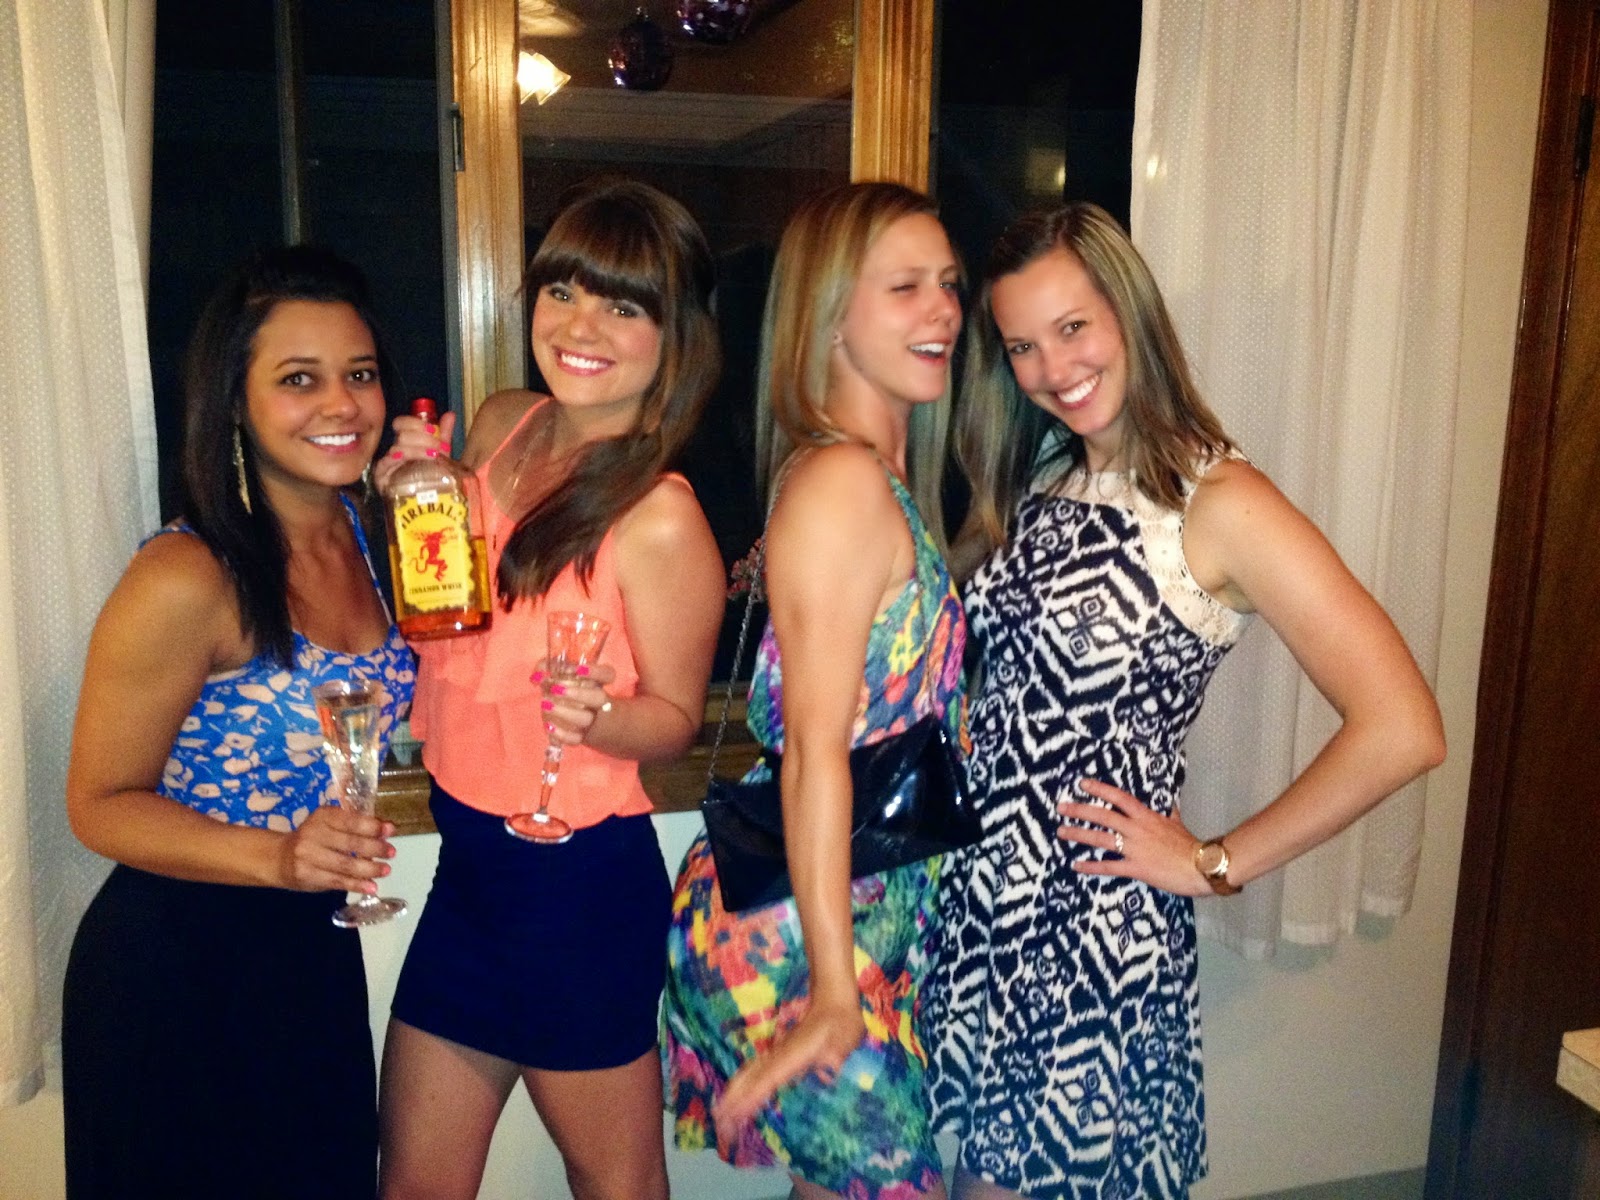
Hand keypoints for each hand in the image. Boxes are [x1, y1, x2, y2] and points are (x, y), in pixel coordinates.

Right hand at [276, 803, 395, 893]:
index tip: (390, 830)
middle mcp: (313, 834)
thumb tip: (385, 830)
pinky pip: (337, 881)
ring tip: (385, 870)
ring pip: (345, 865)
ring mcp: (308, 856)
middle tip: (391, 853)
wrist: (279, 858)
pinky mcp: (307, 875)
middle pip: (350, 843)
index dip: (372, 826)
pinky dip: (357, 885)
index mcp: (323, 816)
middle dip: (375, 848)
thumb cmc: (313, 838)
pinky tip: (371, 887)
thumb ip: (353, 825)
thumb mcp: (329, 824)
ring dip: (369, 869)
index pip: (351, 821)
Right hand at [371, 410, 456, 493]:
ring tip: (435, 457)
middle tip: (440, 448)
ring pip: (399, 446)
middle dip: (424, 438)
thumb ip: (444, 435)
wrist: (426, 506)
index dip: (416, 423)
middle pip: (403, 434)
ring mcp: (386, 463)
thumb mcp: (440, 455)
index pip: (401, 422)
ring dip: (420, 450)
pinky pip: (391, 461)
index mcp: (406, 442)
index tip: (432, 429)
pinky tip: (417, 461)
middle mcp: (394, 450)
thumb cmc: (432, 479)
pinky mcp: (381, 476)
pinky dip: (407, 458)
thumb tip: (449, 414)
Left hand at [534, 660, 618, 746]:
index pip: (608, 674)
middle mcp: (597, 701)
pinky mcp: (580, 736)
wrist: (570, 717)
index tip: (578, 669)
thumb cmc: (563, 688)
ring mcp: (590, 720)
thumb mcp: (555, 674)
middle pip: (598, 697)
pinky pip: (575, 738)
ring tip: (546, 705)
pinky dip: (561, 734)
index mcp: (597, 682)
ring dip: (565, 712)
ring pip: (585, 718)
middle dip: (578, 693)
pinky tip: (549, 726)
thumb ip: (546, 668)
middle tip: (556, 689)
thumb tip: (538, 674)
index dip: (596, 671)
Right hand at [714, 998, 865, 1130]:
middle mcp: (778, 1056)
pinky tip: (734, 1097)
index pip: (766, 1080)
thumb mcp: (845, 1038)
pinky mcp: (778, 1055)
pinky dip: (741, 1086)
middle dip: (731, 1101)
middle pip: (748, 1079)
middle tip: (719, 1126)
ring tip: (718, 1116)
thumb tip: (829, 1069)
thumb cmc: (840, 1022)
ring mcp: (775, 1054)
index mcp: (792, 1056)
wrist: (833, 1000)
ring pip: (747, 1075)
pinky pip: (754, 1072)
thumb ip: (836, 1054)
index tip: (732, 1116)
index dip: (749, 1098)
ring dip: (732, 1094)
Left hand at [1057, 777, 1208, 896]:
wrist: (1201, 866)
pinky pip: (1109, 866)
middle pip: (1103, 816)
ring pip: (1101, 839)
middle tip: (1061, 807)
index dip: (1099, 790)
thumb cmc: (1190, 845)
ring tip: (1061, 832)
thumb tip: (1170, 805)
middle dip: (1080, 810)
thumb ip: (1169, 814)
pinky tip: (1076, 865)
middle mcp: (1136, 829)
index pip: (1119, 797)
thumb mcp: (1178, 823)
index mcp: (1146, 816)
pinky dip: (1091, 866)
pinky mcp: (1136, 868)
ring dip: (1079, 834)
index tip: (1082, 784)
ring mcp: (1135, 848)